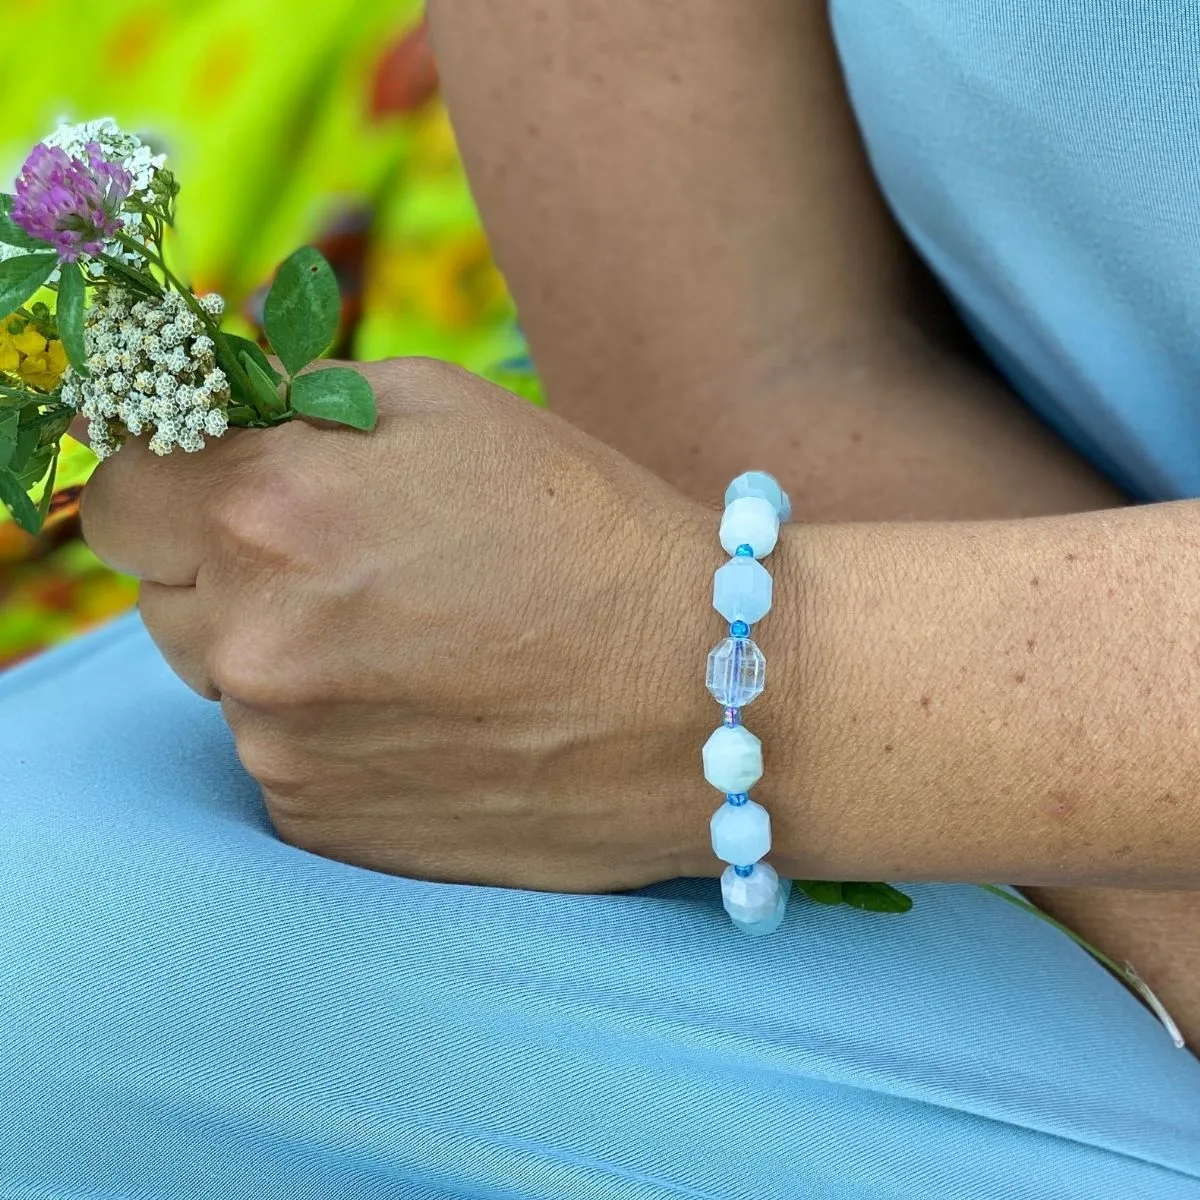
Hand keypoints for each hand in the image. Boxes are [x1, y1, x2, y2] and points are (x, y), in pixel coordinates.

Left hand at [81, 358, 722, 890]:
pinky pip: (283, 762)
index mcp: (271, 513)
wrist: (705, 692)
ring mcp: (285, 754)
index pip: (116, 495)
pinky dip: (332, 736)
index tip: (225, 490)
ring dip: (287, 657)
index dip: (171, 485)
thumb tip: (219, 438)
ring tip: (415, 647)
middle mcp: (253, 645)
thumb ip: (299, 410)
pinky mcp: (326, 831)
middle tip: (357, 567)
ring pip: (225, 685)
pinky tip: (431, 717)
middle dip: (232, 571)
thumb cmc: (593, 530)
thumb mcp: (449, 406)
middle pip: (165, 595)